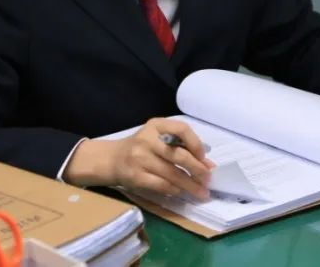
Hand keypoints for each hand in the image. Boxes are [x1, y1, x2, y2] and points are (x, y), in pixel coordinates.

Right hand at [63, 118, 214, 198]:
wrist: (111, 159)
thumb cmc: (140, 148)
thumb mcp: (157, 138)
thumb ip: (180, 146)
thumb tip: (208, 164)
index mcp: (155, 125)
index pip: (181, 129)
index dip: (196, 144)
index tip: (204, 158)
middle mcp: (147, 139)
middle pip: (179, 155)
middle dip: (198, 170)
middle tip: (208, 180)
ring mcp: (140, 158)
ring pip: (172, 174)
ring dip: (190, 185)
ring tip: (201, 193)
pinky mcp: (136, 176)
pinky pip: (161, 185)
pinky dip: (175, 190)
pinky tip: (181, 193)